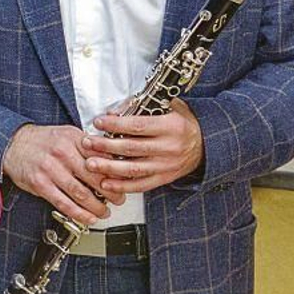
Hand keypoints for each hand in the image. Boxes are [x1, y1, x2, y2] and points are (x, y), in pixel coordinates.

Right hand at [0, 124, 121, 228]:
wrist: (13, 144)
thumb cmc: (43, 141)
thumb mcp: (67, 134)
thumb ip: (89, 146)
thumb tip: (113, 160)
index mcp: (73, 138)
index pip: (102, 156)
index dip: (116, 172)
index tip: (124, 181)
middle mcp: (62, 152)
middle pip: (94, 176)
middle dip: (111, 192)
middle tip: (119, 200)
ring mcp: (51, 169)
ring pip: (81, 193)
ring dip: (96, 206)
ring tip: (104, 212)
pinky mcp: (41, 184)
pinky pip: (64, 203)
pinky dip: (79, 214)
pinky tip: (88, 218)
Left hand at [82, 100, 204, 194]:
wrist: (207, 144)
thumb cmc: (184, 123)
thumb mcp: (172, 107)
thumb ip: (146, 106)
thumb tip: (117, 109)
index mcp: (171, 126)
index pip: (138, 125)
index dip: (116, 124)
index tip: (98, 121)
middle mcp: (169, 147)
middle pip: (132, 148)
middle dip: (105, 146)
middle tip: (87, 143)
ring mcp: (166, 165)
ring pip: (134, 169)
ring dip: (109, 168)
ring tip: (90, 164)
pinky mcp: (165, 178)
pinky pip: (141, 185)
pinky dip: (122, 186)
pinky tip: (106, 184)